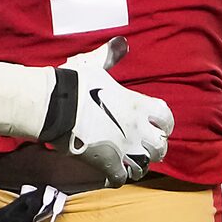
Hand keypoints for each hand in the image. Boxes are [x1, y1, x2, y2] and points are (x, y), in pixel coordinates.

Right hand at [48, 37, 173, 183]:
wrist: (55, 106)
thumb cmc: (75, 84)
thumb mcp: (95, 66)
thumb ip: (110, 57)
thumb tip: (121, 43)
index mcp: (139, 105)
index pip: (166, 119)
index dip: (164, 125)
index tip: (158, 128)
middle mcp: (138, 129)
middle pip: (160, 146)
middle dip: (154, 149)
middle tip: (144, 149)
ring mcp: (124, 148)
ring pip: (145, 165)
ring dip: (139, 166)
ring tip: (131, 165)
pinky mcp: (107, 163)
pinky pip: (121, 178)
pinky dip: (117, 178)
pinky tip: (112, 176)